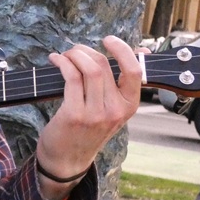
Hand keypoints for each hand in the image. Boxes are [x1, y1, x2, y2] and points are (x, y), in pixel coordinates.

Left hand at [35, 36, 141, 198]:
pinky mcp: (75, 114)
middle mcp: (116, 110)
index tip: (109, 40)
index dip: (123, 50)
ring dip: (72, 55)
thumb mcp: (112, 108)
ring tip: (64, 56)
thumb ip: (122, 83)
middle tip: (75, 51)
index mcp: (129, 106)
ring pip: (88, 68)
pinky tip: (55, 61)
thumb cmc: (88, 129)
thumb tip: (144, 52)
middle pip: (104, 65)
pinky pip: (70, 77)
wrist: (68, 160)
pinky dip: (61, 63)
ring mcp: (96, 114)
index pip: (135, 71)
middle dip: (86, 50)